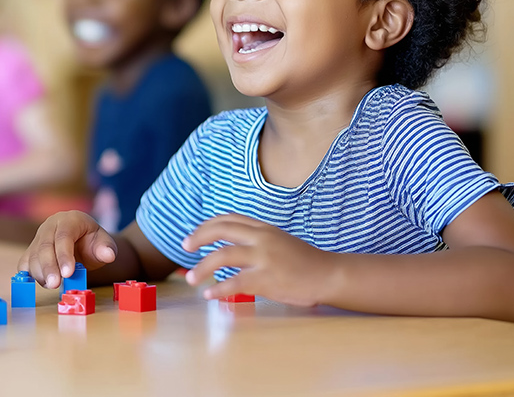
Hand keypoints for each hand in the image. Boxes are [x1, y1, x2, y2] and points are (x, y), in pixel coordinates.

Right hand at [18, 211, 117, 288]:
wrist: (82, 242)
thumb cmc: (92, 242)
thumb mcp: (104, 243)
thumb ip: (107, 248)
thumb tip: (109, 255)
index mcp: (69, 220)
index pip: (64, 236)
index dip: (64, 255)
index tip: (68, 273)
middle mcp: (50, 225)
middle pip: (45, 246)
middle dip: (49, 267)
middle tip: (55, 284)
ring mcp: (39, 237)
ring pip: (33, 255)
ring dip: (40, 272)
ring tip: (52, 285)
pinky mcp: (31, 250)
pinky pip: (25, 262)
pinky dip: (29, 273)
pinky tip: (40, 282)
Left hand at [183, 213, 338, 306]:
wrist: (329, 274)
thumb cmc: (303, 261)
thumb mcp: (278, 240)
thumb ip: (256, 239)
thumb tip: (229, 246)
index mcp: (263, 228)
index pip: (228, 219)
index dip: (206, 225)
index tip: (193, 236)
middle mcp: (261, 238)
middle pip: (221, 230)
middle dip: (198, 237)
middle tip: (185, 248)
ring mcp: (264, 257)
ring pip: (223, 255)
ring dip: (202, 266)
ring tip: (190, 278)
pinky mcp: (267, 278)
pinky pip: (235, 282)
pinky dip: (218, 289)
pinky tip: (209, 294)